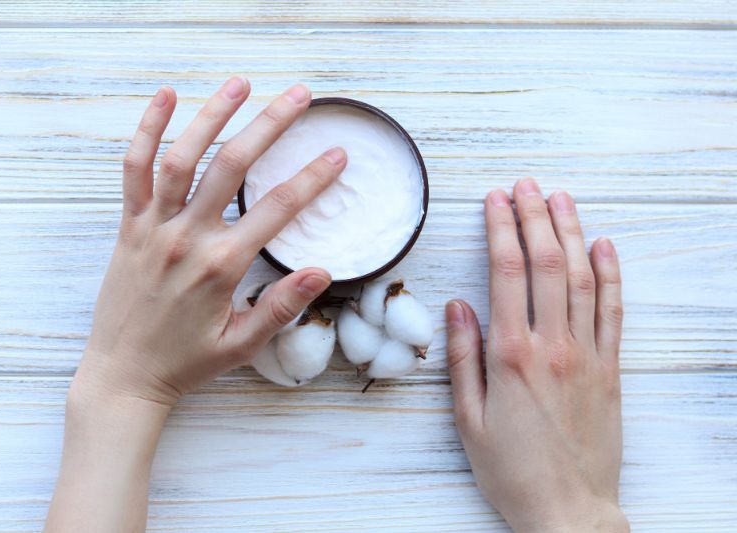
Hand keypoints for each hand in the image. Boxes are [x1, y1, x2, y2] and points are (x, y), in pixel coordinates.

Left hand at [47, 79, 346, 531]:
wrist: (124, 374)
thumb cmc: (187, 362)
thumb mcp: (242, 344)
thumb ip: (281, 306)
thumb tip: (321, 271)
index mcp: (222, 266)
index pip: (277, 210)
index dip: (312, 179)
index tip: (337, 155)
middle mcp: (187, 238)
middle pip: (233, 166)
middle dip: (271, 124)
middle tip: (300, 95)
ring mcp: (154, 228)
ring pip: (182, 157)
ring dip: (212, 115)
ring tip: (240, 83)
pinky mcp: (128, 226)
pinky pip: (133, 169)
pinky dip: (147, 131)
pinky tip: (165, 97)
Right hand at [445, 179, 627, 531]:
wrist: (568, 510)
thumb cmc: (511, 469)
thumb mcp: (468, 420)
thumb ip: (462, 358)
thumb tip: (458, 306)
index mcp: (510, 355)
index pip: (507, 273)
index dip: (501, 229)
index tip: (495, 200)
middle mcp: (552, 345)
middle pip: (546, 264)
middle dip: (534, 217)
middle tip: (525, 184)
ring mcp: (587, 354)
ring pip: (581, 278)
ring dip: (571, 233)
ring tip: (560, 199)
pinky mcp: (609, 369)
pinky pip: (613, 311)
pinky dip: (610, 274)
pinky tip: (603, 245)